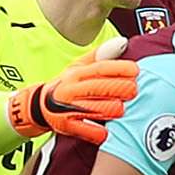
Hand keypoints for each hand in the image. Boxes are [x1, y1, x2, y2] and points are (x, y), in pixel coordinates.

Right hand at [7, 45, 137, 143]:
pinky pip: (85, 129)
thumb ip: (101, 56)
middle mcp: (71, 89)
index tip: (135, 70)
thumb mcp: (79, 67)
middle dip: (120, 89)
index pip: (99, 68)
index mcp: (76, 73)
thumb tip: (123, 43)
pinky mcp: (65, 125)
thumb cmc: (68, 85)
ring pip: (96, 108)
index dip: (119, 68)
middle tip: (134, 91)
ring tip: (123, 109)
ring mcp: (67, 107)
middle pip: (99, 87)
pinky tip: (108, 132)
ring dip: (112, 109)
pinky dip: (97, 132)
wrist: (39, 106)